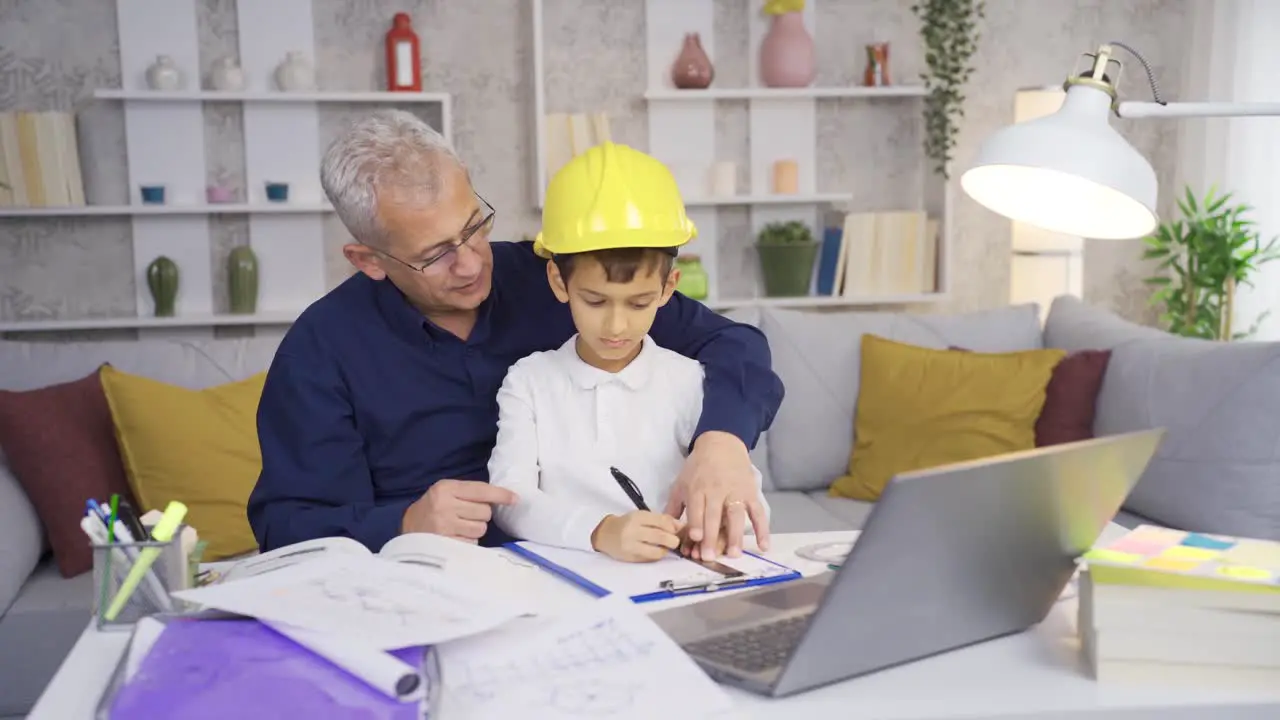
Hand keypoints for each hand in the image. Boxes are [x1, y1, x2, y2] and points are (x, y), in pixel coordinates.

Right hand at [401, 479, 517, 542]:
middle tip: (466, 516)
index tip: (515, 499)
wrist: (407, 530)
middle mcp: (445, 506)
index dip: (500, 494)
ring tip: (460, 527)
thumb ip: (469, 493)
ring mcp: (445, 526)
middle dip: (481, 515)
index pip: (481, 490)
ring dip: (475, 529)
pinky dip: (468, 541)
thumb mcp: (445, 493)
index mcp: (446, 489)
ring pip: (481, 528)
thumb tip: (502, 497)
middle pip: (485, 511)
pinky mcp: (447, 544)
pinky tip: (456, 537)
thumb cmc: (432, 509)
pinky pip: (473, 542)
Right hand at [590, 511, 681, 562]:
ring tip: (664, 547)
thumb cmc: (627, 524)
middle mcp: (633, 531)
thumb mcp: (642, 517)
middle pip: (661, 536)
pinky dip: (657, 556)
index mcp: (637, 517)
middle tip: (674, 541)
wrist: (605, 535)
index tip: (676, 530)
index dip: (673, 527)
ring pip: (657, 552)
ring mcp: (631, 546)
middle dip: (673, 540)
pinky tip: (655, 552)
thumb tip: (681, 527)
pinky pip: (650, 559)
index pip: (661, 521)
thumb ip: (661, 520)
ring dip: (665, 550)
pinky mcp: (630, 558)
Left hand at [664, 431, 769, 559]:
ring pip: (736, 515)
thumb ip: (674, 507)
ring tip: (734, 554)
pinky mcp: (751, 494)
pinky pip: (758, 512)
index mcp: (698, 488)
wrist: (721, 445)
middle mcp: (717, 491)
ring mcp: (736, 492)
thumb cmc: (698, 468)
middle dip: (711, 536)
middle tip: (709, 556)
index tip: (696, 538)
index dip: (696, 523)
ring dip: (735, 535)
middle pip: (714, 516)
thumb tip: (665, 529)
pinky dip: (762, 529)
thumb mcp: (681, 483)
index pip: (697, 508)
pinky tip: (764, 545)